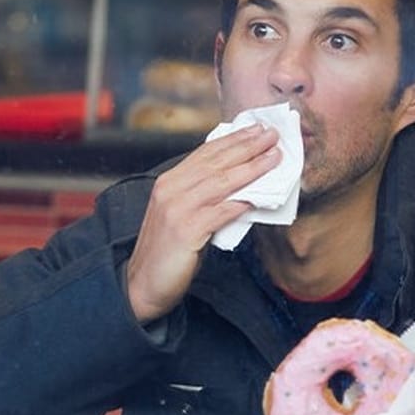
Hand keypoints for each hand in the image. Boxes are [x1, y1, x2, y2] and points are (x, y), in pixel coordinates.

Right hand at [126, 123, 279, 322]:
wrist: (141, 285)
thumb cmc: (166, 252)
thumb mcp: (182, 215)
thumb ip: (204, 198)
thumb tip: (241, 186)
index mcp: (169, 182)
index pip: (205, 153)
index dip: (232, 140)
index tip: (256, 130)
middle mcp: (171, 190)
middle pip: (216, 162)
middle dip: (247, 146)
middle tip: (271, 135)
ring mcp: (177, 210)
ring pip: (221, 182)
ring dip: (251, 168)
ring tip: (273, 158)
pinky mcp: (185, 231)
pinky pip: (220, 212)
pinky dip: (241, 202)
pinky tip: (260, 195)